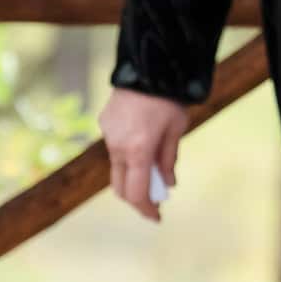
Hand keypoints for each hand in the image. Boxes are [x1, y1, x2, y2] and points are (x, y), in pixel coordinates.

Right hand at [98, 86, 187, 221]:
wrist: (149, 65)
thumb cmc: (168, 98)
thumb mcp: (176, 129)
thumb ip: (168, 160)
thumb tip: (168, 184)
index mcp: (137, 150)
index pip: (135, 193)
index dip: (146, 208)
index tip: (156, 216)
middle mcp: (117, 146)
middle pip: (120, 186)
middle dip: (136, 197)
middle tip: (155, 199)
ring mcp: (107, 135)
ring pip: (116, 166)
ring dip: (132, 173)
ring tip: (153, 168)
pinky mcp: (104, 123)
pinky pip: (114, 147)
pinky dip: (127, 154)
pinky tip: (142, 142)